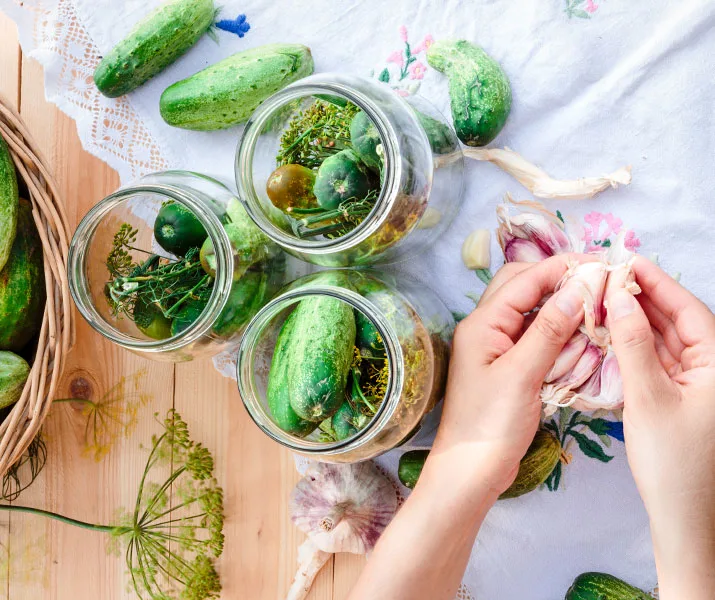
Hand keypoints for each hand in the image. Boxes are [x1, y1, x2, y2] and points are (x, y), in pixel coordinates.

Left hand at [422, 256, 587, 496]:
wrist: (470, 471)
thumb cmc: (490, 424)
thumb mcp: (522, 374)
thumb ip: (549, 330)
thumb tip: (578, 287)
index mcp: (482, 323)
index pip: (524, 280)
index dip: (561, 267)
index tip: (599, 263)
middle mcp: (486, 329)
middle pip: (523, 288)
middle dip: (559, 281)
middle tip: (597, 283)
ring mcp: (496, 348)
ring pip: (531, 313)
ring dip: (560, 306)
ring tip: (595, 305)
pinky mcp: (507, 367)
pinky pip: (534, 338)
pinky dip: (557, 333)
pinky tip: (580, 336)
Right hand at [605, 257, 714, 598]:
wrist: (684, 519)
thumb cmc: (672, 461)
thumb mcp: (648, 396)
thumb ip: (632, 343)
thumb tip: (617, 296)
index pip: (688, 309)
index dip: (657, 282)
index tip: (626, 260)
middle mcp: (713, 369)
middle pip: (677, 321)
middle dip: (642, 298)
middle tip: (606, 278)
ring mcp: (698, 385)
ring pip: (666, 341)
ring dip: (636, 322)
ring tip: (602, 300)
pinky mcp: (681, 399)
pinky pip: (658, 362)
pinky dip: (635, 348)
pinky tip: (611, 335)